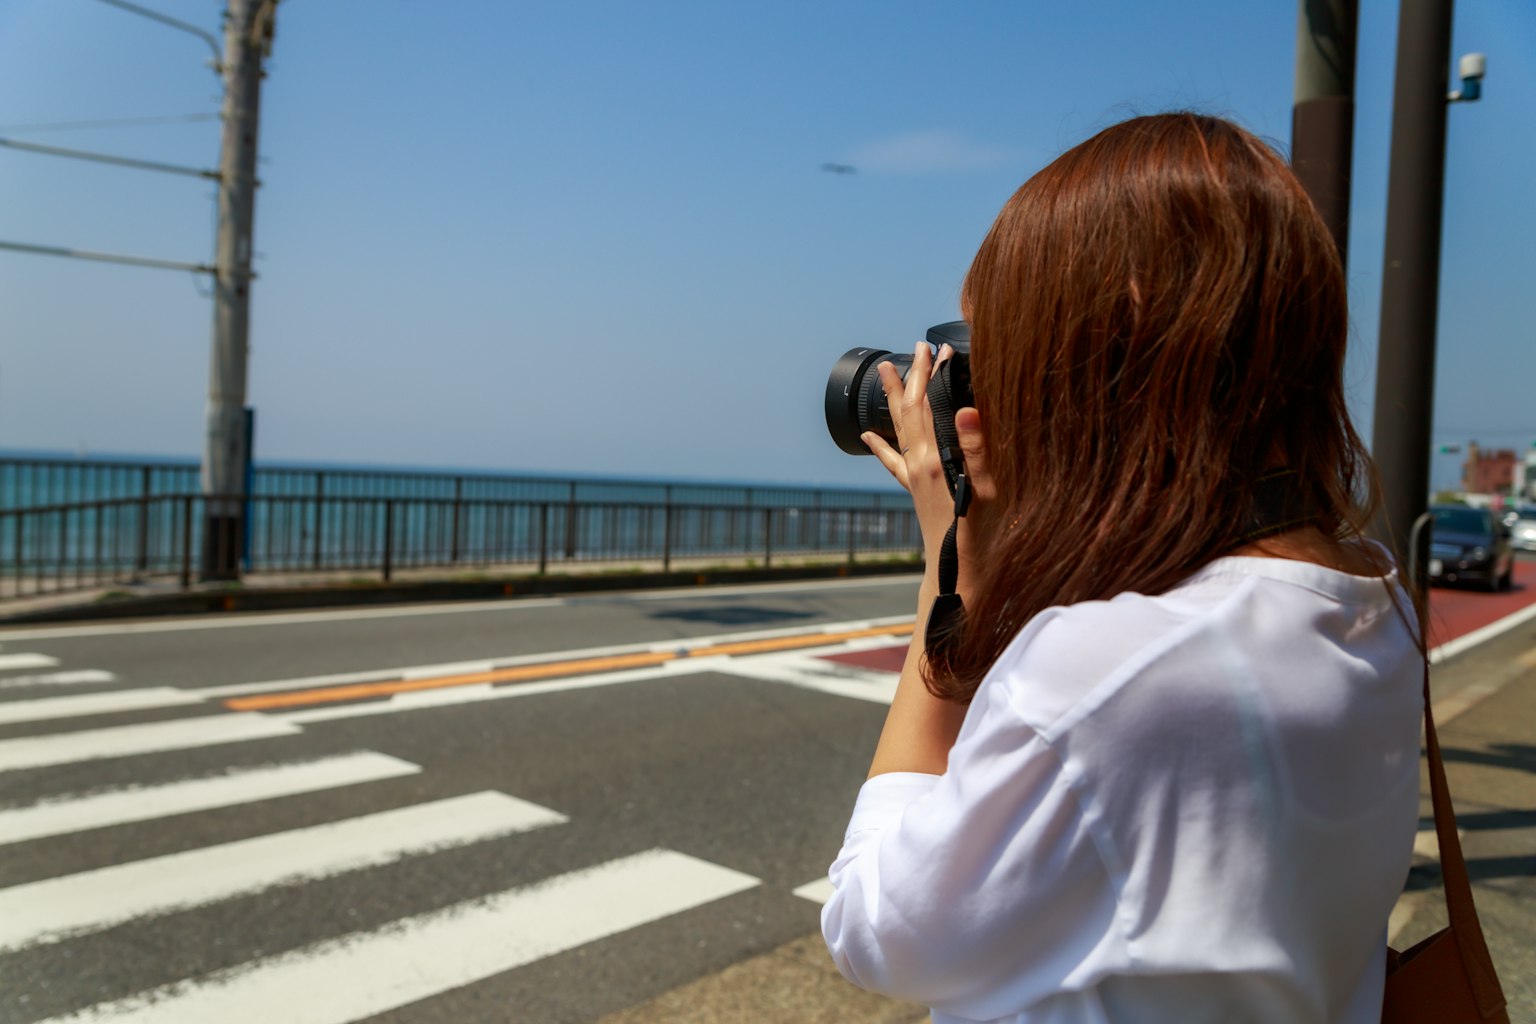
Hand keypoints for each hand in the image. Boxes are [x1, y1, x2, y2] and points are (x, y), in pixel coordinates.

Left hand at [861, 343, 994, 580]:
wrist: (959, 578)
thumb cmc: (979, 539)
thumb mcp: (989, 492)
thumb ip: (978, 451)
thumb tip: (965, 410)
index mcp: (933, 462)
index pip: (924, 406)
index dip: (929, 375)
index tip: (938, 347)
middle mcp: (917, 467)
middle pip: (906, 412)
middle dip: (911, 377)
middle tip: (917, 346)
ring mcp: (913, 479)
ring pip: (897, 429)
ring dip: (894, 399)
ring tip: (887, 372)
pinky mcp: (915, 491)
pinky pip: (893, 459)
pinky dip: (880, 443)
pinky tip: (867, 434)